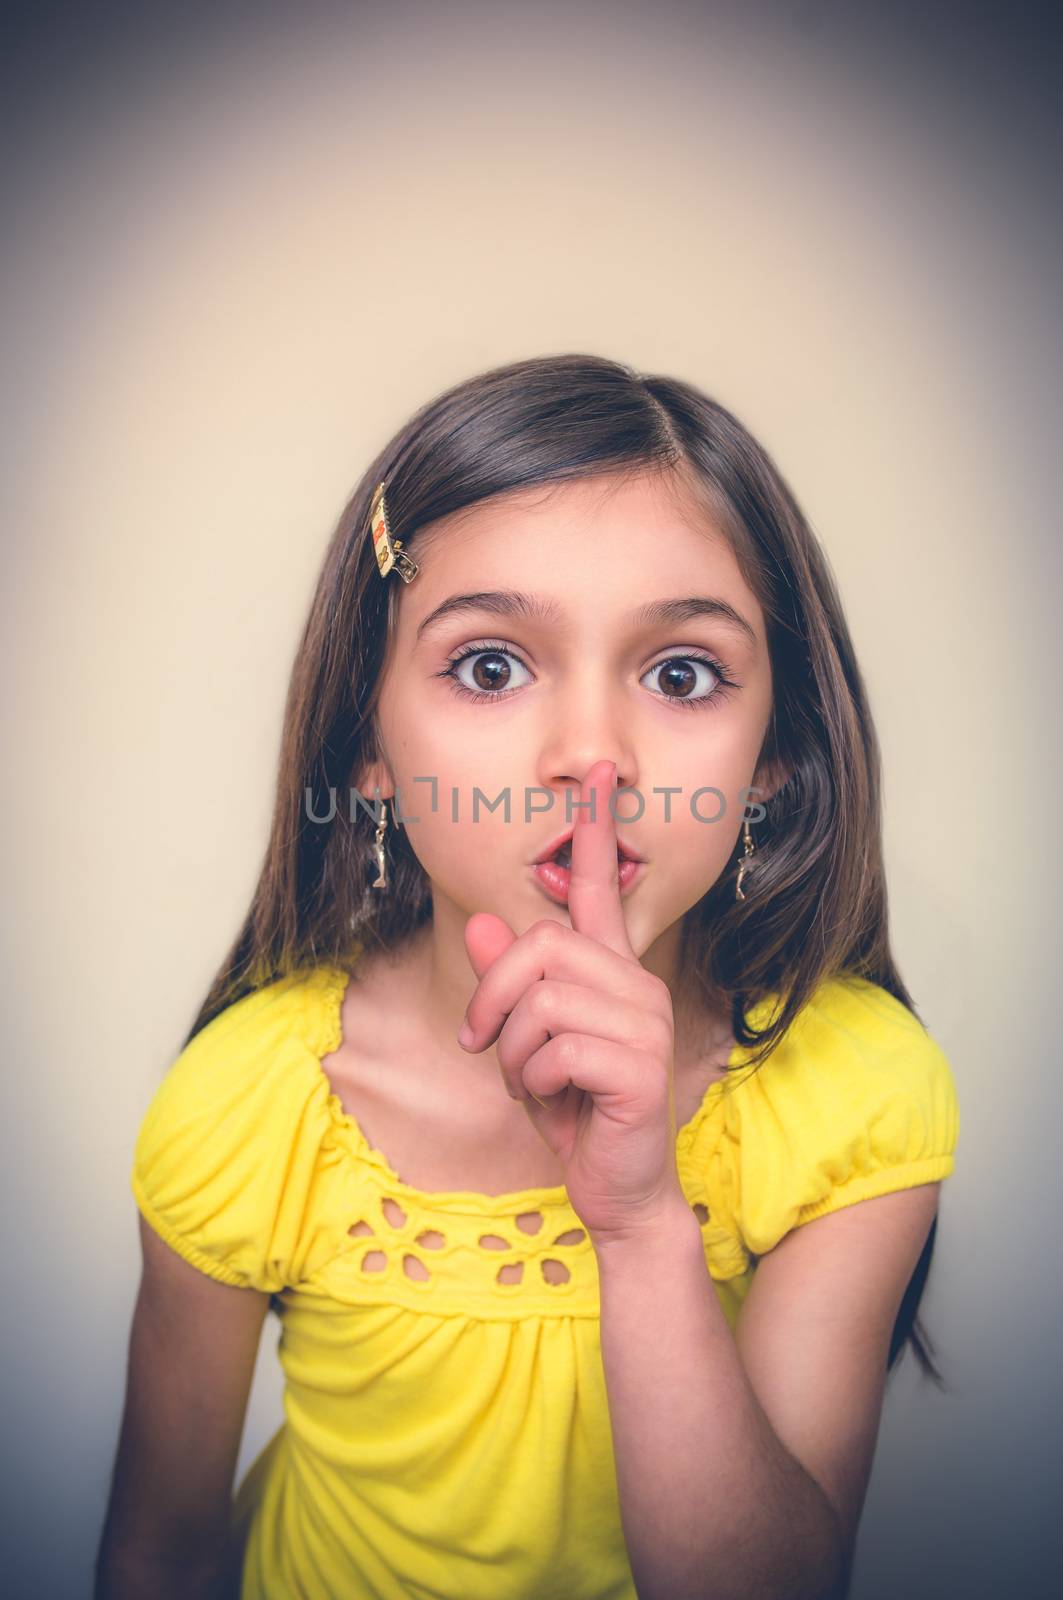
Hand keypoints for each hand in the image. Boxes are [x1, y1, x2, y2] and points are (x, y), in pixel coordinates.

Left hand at [457, 759, 686, 1244]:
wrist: (616, 1189)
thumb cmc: (573, 1111)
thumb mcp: (523, 1043)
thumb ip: (506, 984)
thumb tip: (485, 922)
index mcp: (610, 971)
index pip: (599, 888)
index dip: (594, 829)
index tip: (598, 772)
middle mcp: (635, 984)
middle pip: (540, 945)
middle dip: (492, 996)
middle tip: (481, 1042)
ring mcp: (643, 1021)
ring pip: (541, 997)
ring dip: (511, 1049)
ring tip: (528, 1080)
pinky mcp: (639, 1063)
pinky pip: (555, 1046)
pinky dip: (532, 1081)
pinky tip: (558, 1102)